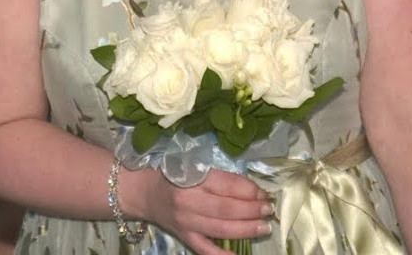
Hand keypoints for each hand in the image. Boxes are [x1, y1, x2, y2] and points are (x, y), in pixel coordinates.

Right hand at [140, 168, 272, 254]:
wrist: (143, 192)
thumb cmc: (170, 173)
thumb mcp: (191, 165)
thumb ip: (217, 176)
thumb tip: (249, 187)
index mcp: (191, 178)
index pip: (226, 185)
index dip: (248, 189)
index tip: (263, 192)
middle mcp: (189, 202)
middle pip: (227, 208)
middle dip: (252, 209)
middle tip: (268, 209)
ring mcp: (187, 223)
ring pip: (222, 229)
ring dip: (246, 229)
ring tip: (264, 227)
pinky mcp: (185, 238)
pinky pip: (206, 251)